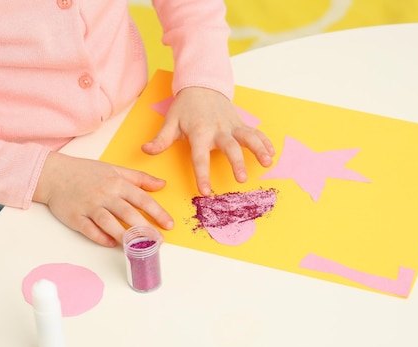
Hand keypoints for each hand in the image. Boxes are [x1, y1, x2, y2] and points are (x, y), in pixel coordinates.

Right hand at [33, 152, 173, 246]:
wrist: (54, 174)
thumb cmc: (86, 172)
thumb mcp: (115, 169)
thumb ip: (139, 178)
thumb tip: (162, 184)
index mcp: (117, 183)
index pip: (142, 199)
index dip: (157, 212)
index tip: (169, 224)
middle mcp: (105, 195)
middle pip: (128, 213)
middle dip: (145, 229)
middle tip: (158, 241)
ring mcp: (89, 206)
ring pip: (110, 224)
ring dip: (125, 237)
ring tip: (138, 248)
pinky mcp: (75, 217)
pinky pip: (90, 230)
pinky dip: (101, 238)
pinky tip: (112, 244)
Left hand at [141, 86, 274, 195]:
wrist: (202, 85)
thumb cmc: (185, 107)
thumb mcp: (170, 121)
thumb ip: (161, 139)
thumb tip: (146, 150)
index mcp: (199, 132)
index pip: (199, 157)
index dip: (202, 174)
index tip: (206, 191)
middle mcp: (218, 129)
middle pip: (229, 147)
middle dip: (236, 162)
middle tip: (241, 179)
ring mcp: (232, 125)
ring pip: (248, 137)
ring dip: (258, 149)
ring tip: (267, 162)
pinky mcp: (240, 123)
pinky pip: (255, 132)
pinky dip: (264, 142)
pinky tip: (271, 153)